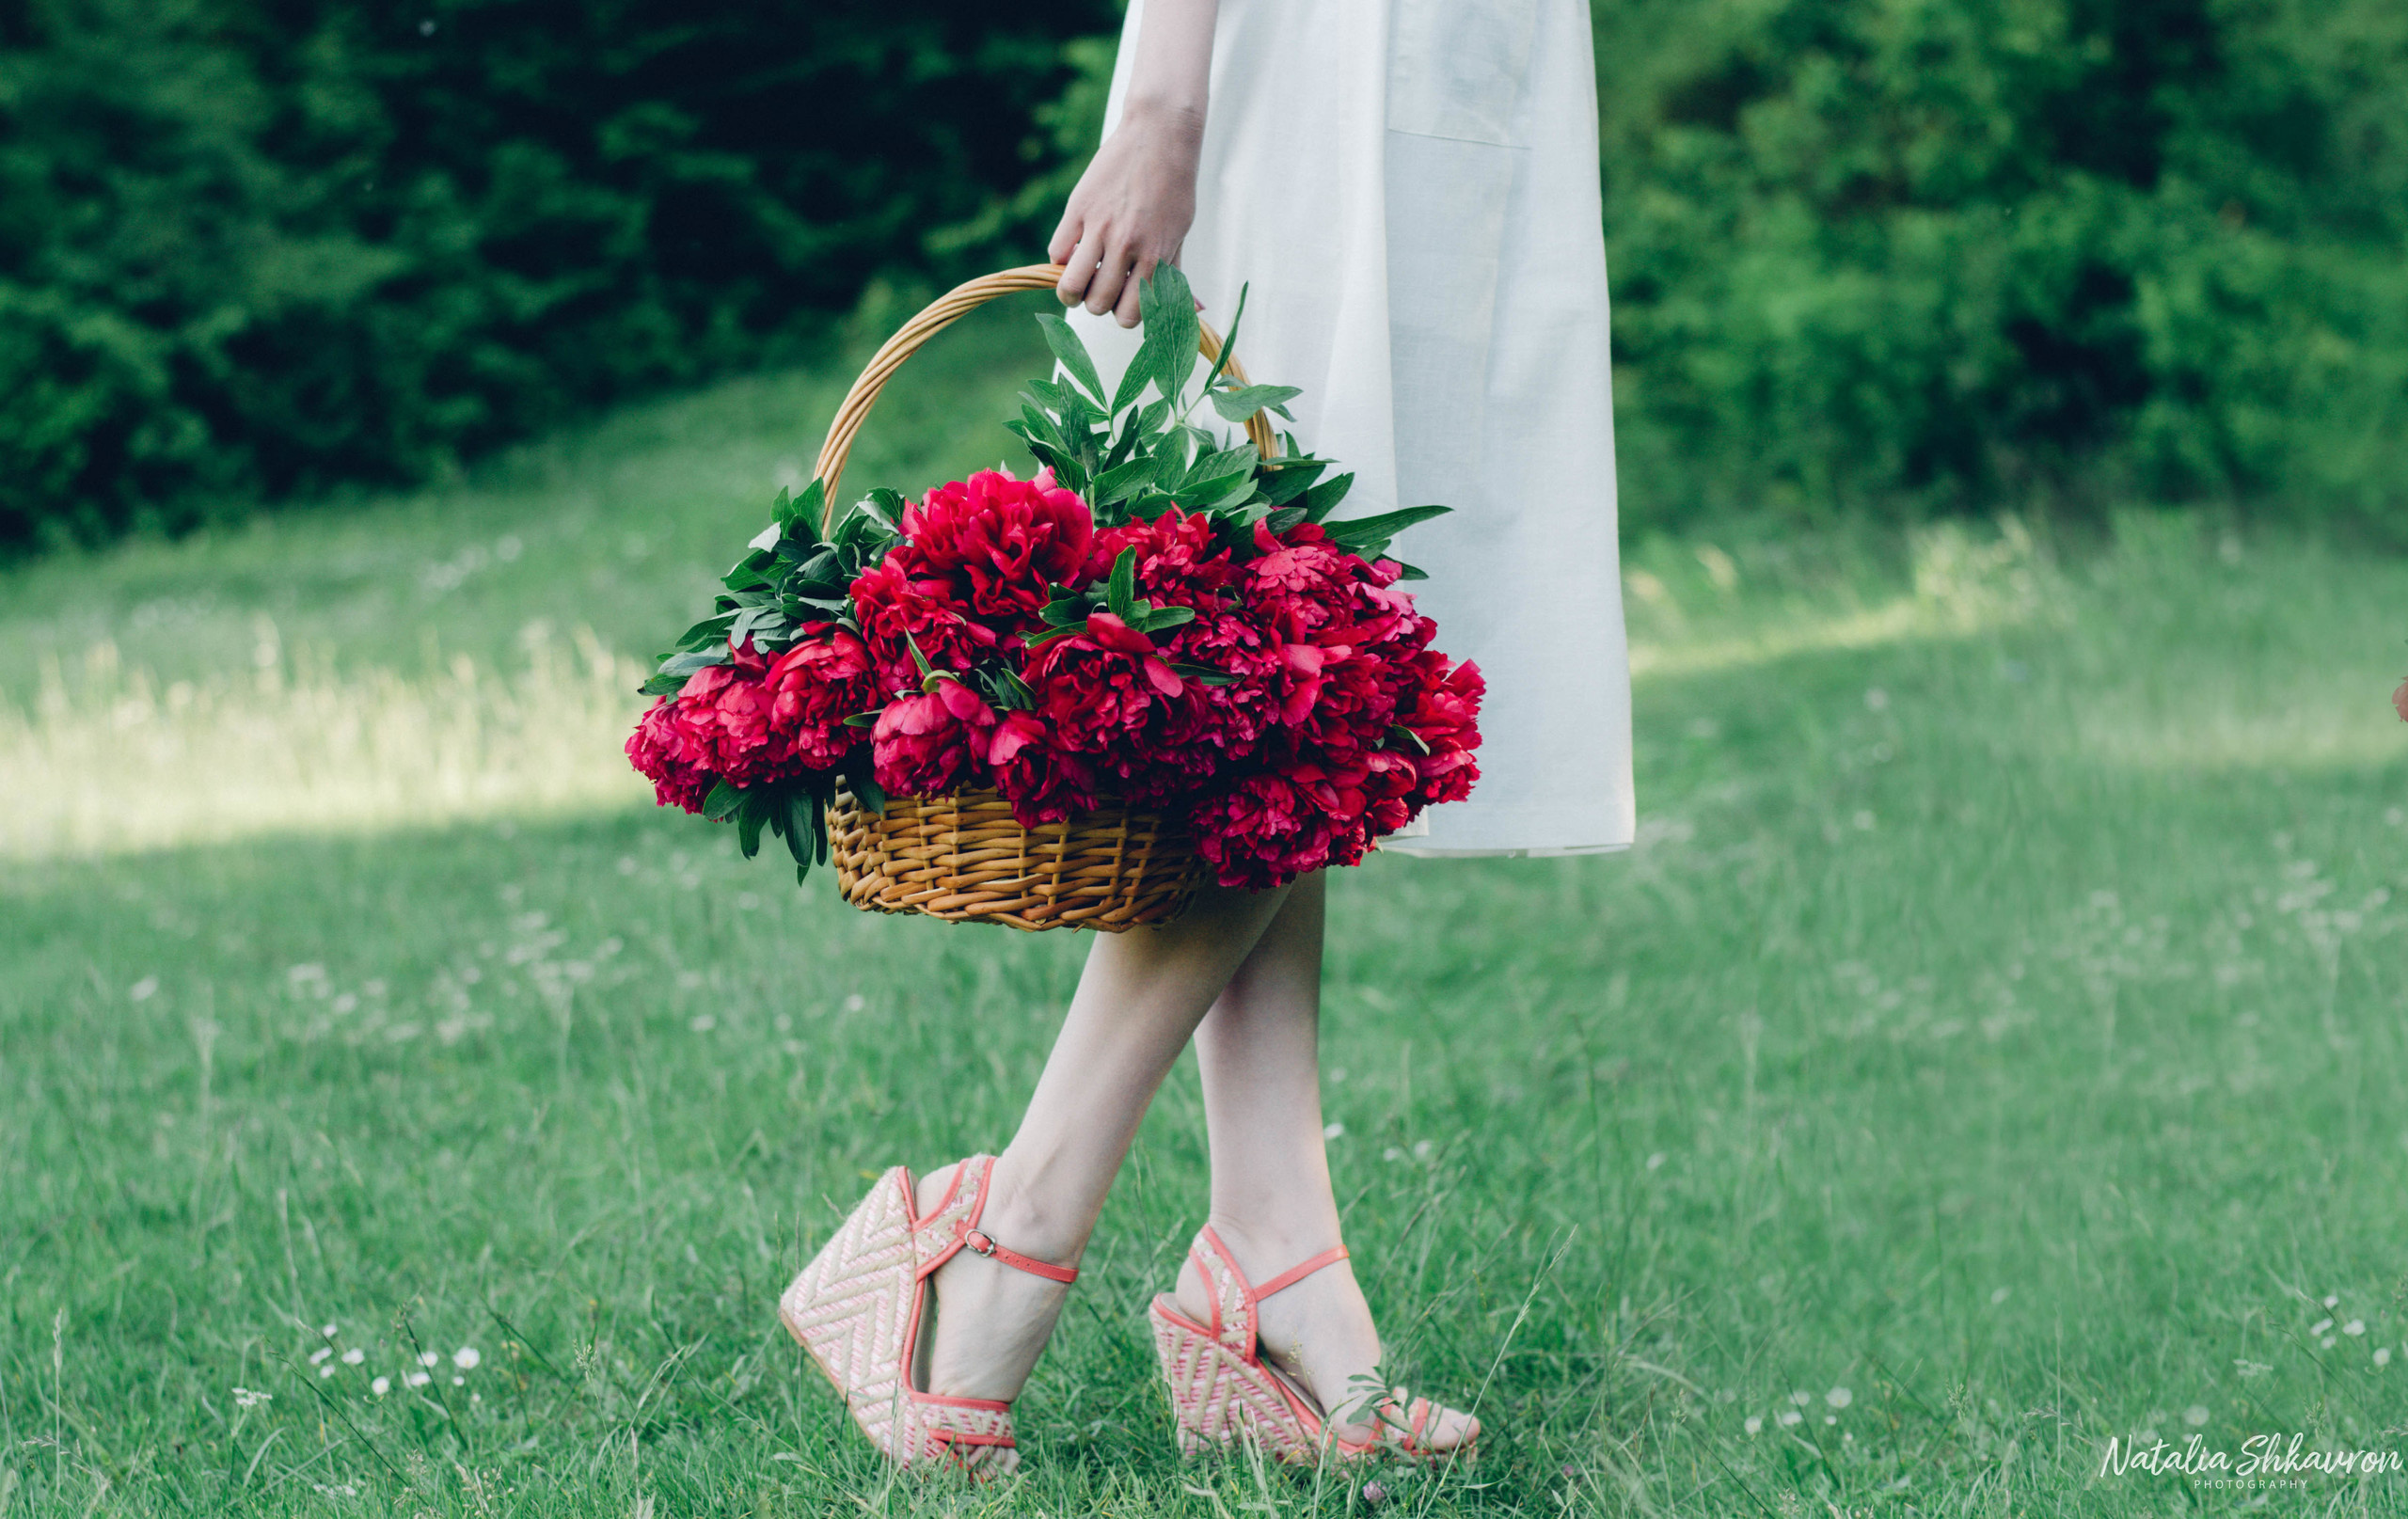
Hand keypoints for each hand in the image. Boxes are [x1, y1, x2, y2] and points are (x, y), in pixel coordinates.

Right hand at [1048, 102, 1204, 327]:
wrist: (1159, 134)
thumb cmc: (1174, 186)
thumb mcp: (1181, 232)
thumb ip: (1177, 274)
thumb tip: (1195, 311)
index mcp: (1156, 256)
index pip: (1131, 315)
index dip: (1124, 315)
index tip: (1123, 301)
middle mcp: (1127, 245)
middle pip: (1098, 304)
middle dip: (1098, 302)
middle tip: (1102, 285)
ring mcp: (1100, 227)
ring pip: (1072, 286)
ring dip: (1072, 291)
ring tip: (1078, 280)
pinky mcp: (1079, 208)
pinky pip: (1057, 253)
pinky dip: (1062, 260)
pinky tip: (1074, 250)